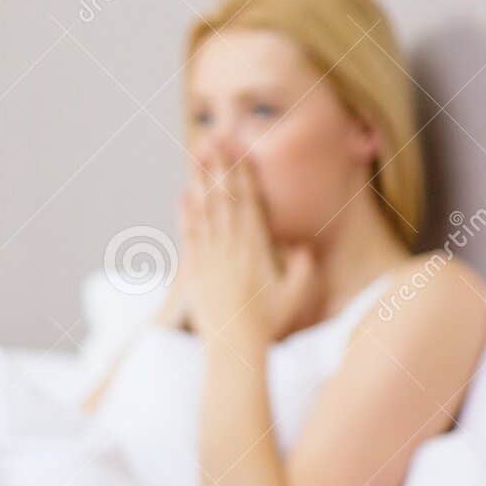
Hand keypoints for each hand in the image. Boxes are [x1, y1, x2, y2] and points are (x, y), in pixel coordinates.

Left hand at [180, 152, 320, 346]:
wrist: (234, 345)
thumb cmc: (268, 323)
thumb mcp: (296, 296)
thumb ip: (302, 269)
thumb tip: (302, 246)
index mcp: (257, 248)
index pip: (249, 203)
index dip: (243, 175)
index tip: (239, 153)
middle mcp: (232, 246)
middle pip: (224, 198)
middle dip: (219, 167)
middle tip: (213, 140)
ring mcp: (210, 256)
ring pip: (204, 211)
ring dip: (200, 182)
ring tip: (196, 158)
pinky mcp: (192, 269)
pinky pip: (188, 234)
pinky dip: (185, 213)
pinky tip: (182, 195)